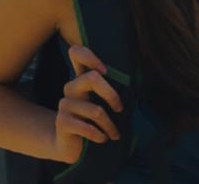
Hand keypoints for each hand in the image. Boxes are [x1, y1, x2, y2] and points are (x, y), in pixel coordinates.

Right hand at [52, 45, 124, 163]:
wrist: (71, 146)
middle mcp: (70, 88)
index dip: (90, 56)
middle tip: (120, 109)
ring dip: (110, 126)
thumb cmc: (93, 122)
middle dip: (111, 95)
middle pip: (92, 78)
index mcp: (81, 79)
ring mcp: (64, 104)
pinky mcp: (62, 121)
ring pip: (96, 110)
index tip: (105, 71)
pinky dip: (100, 135)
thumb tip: (136, 82)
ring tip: (115, 135)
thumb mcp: (103, 104)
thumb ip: (111, 91)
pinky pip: (88, 128)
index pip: (76, 53)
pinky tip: (103, 139)